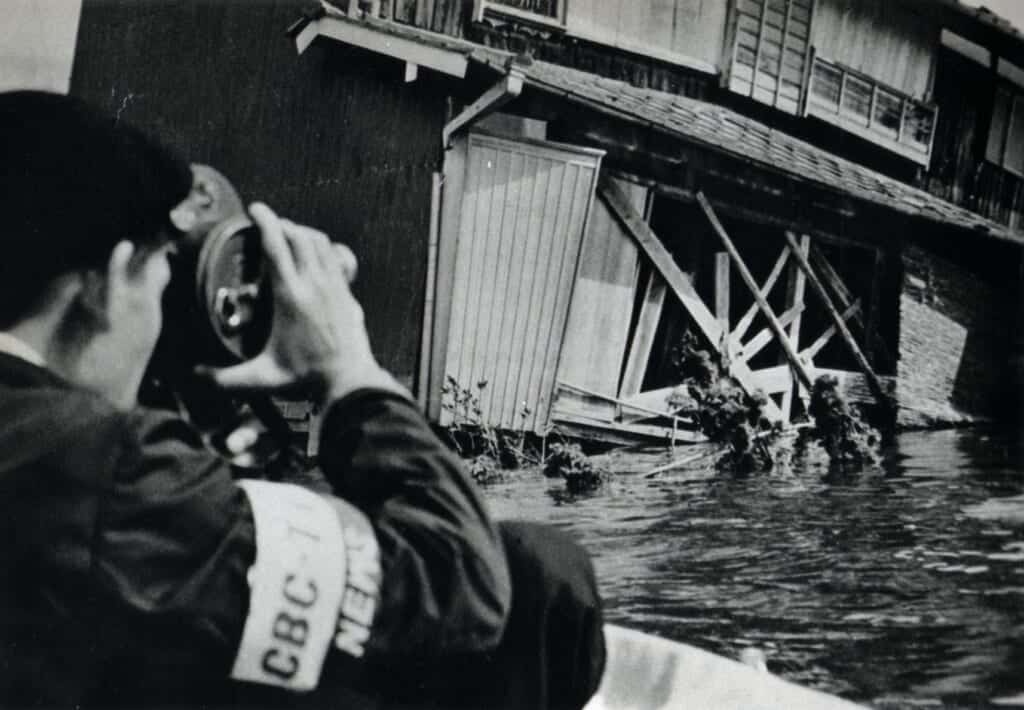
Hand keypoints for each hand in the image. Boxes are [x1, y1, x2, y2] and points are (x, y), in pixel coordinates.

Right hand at [202, 203, 406, 403]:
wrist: (349, 382)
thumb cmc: (308, 378)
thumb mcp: (262, 378)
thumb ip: (225, 379)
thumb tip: (195, 375)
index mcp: (290, 297)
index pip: (277, 246)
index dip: (265, 221)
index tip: (255, 209)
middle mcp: (314, 285)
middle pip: (299, 236)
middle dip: (282, 223)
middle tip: (267, 224)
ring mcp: (334, 286)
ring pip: (320, 241)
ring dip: (302, 232)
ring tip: (288, 234)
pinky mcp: (346, 291)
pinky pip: (335, 255)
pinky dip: (321, 246)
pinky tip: (313, 253)